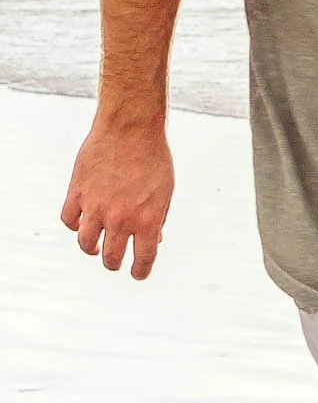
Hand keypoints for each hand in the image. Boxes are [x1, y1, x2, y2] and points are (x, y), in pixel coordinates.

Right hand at [61, 117, 175, 278]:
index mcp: (147, 221)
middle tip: (116, 260)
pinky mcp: (77, 192)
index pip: (142, 260)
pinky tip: (82, 222)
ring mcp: (96, 206)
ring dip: (92, 249)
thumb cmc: (154, 159)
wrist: (131, 128)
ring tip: (97, 246)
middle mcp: (120, 219)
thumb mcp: (164, 192)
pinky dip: (74, 225)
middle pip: (111, 258)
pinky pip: (69, 220)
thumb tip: (153, 241)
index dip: (140, 272)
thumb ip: (157, 219)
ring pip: (86, 244)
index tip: (137, 274)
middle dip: (114, 263)